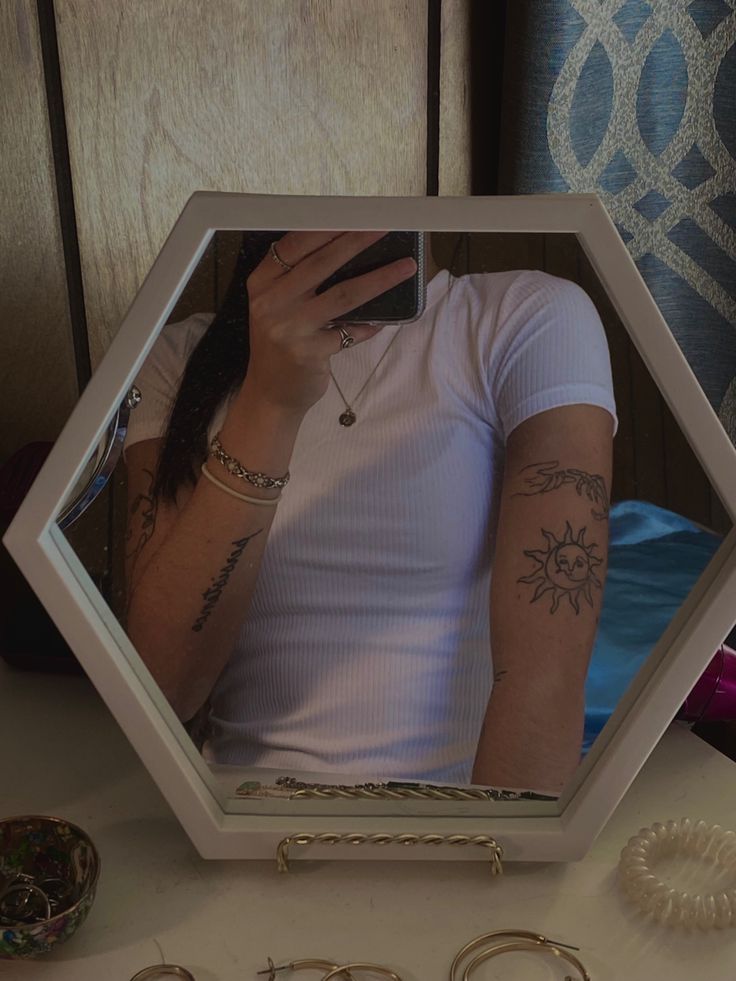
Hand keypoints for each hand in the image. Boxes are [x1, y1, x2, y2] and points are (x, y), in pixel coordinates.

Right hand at [241, 231, 416, 415]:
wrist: (270, 394)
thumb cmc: (280, 344)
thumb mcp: (276, 306)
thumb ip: (298, 280)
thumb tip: (347, 248)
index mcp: (262, 283)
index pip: (296, 244)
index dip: (327, 226)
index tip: (355, 212)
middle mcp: (271, 302)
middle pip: (322, 263)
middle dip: (358, 241)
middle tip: (385, 226)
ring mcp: (289, 328)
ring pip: (343, 295)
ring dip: (379, 279)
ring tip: (405, 267)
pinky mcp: (308, 353)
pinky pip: (349, 332)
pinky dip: (369, 326)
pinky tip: (383, 321)